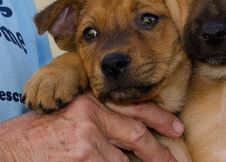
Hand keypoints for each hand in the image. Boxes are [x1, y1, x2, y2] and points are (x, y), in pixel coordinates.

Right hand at [0, 94, 183, 161]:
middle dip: (158, 151)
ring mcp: (86, 141)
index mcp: (92, 102)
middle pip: (137, 135)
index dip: (161, 119)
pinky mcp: (81, 160)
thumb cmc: (44, 132)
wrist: (10, 147)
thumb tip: (137, 134)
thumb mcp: (76, 114)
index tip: (177, 128)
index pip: (136, 108)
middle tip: (172, 161)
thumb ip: (104, 120)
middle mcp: (92, 117)